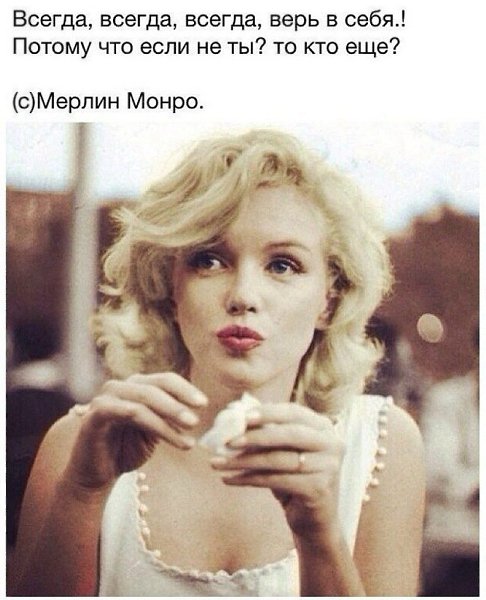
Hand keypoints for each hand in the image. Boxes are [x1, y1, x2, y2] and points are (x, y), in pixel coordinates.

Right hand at [63, 373, 206, 492]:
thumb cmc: (126, 450)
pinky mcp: (94, 415)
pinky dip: (144, 419)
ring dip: (167, 418)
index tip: (204, 404)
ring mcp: (105, 399)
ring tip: (187, 438)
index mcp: (137, 386)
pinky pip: (122, 411)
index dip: (185, 389)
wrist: (96, 475)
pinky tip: (162, 433)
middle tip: (196, 422)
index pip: (165, 380)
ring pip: (142, 401)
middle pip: (155, 387)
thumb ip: (169, 418)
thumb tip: (197, 411)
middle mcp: (120, 387)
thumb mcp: (154, 432)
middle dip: (178, 405)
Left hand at [210, 403, 344, 542]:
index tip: (241, 415)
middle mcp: (332, 443)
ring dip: (244, 460)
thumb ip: (268, 430)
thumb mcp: (284, 450)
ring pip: (278, 459)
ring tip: (218, 462)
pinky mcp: (318, 488)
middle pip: (288, 434)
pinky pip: (276, 480)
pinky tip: (229, 479)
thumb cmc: (295, 477)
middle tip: (227, 441)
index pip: (293, 412)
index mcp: (323, 427)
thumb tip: (236, 411)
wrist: (315, 521)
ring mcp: (328, 466)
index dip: (267, 412)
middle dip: (254, 436)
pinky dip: (248, 479)